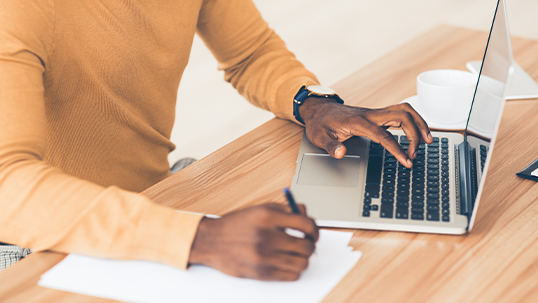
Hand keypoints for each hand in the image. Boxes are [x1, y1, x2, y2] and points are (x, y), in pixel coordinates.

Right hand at [188, 203, 318, 280]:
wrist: (211, 242)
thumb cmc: (235, 225)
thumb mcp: (259, 209)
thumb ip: (285, 209)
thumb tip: (306, 214)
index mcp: (267, 216)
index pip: (305, 224)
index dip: (314, 229)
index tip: (313, 232)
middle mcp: (266, 236)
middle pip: (306, 246)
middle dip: (310, 245)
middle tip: (306, 244)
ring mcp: (264, 257)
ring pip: (302, 263)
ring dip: (303, 259)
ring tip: (296, 254)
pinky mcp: (261, 273)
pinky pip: (291, 276)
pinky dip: (294, 270)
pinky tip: (287, 263)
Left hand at [299, 98, 432, 167]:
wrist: (318, 109)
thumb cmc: (320, 124)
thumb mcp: (319, 137)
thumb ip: (330, 146)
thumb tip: (340, 153)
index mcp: (359, 122)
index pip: (384, 135)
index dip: (398, 149)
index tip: (407, 161)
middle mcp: (371, 114)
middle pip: (402, 116)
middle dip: (415, 134)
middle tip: (415, 154)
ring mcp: (375, 113)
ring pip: (405, 110)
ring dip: (419, 123)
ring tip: (428, 140)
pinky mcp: (378, 114)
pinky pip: (401, 113)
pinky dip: (413, 121)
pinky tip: (417, 133)